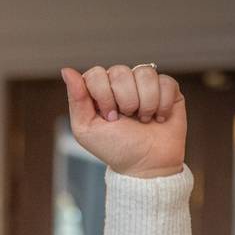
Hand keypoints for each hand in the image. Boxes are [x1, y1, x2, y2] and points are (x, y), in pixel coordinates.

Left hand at [59, 64, 185, 178]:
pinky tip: (159, 118)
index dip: (103, 95)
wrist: (147, 164)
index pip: (96, 74)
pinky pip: (166, 81)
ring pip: (144, 74)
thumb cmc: (115, 148)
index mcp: (98, 90)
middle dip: (125, 100)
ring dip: (145, 103)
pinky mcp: (167, 88)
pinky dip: (162, 104)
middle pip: (120, 71)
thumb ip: (76, 99)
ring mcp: (144, 84)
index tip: (109, 118)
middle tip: (127, 119)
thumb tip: (66, 70)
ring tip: (143, 119)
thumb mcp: (86, 129)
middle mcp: (120, 83)